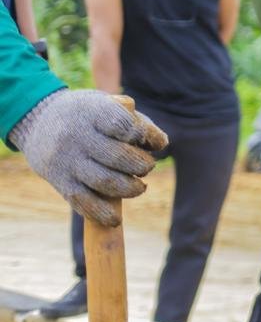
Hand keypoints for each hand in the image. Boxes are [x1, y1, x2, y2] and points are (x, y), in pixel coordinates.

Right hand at [9, 90, 167, 226]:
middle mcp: (78, 136)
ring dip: (130, 189)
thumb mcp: (107, 103)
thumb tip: (160, 144)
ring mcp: (67, 160)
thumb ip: (134, 121)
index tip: (158, 143)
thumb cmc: (88, 114)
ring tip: (139, 187)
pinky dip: (102, 213)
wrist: (38, 119)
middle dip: (142, 166)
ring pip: (104, 182)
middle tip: (146, 167)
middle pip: (118, 157)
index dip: (146, 136)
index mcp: (94, 112)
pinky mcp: (59, 181)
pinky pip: (82, 202)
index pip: (124, 125)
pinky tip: (115, 218)